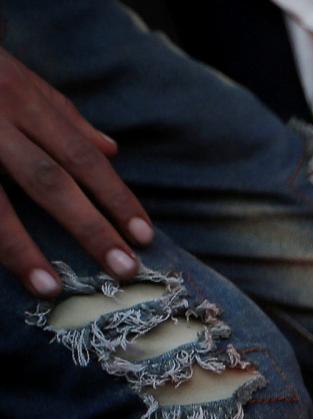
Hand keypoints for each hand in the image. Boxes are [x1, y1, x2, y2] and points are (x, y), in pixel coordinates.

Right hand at [0, 47, 153, 296]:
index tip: (144, 237)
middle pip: (48, 180)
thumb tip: (111, 151)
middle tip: (123, 269)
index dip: (115, 198)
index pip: (81, 156)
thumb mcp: (20, 81)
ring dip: (20, 247)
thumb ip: (64, 117)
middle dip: (88, 226)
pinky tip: (7, 267)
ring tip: (49, 287)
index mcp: (23, 100)